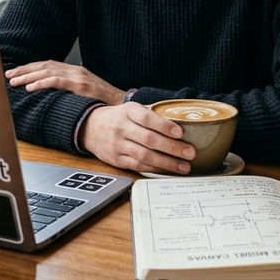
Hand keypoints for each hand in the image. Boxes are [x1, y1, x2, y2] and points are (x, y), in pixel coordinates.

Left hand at [5, 60, 125, 105]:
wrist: (123, 105)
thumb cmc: (104, 103)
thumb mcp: (85, 93)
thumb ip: (70, 91)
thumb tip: (52, 97)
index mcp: (75, 72)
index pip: (48, 65)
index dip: (30, 68)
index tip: (15, 72)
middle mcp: (75, 71)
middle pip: (44, 66)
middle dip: (24, 70)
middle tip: (9, 75)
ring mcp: (78, 77)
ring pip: (47, 72)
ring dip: (28, 76)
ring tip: (14, 81)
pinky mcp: (81, 85)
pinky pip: (57, 81)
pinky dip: (41, 83)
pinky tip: (30, 87)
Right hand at [80, 103, 195, 173]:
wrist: (90, 127)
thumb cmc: (118, 118)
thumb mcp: (131, 109)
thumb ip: (151, 115)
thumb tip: (182, 123)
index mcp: (128, 111)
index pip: (147, 118)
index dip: (164, 126)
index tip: (180, 132)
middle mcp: (121, 128)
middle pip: (148, 139)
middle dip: (172, 147)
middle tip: (190, 152)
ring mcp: (118, 145)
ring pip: (144, 155)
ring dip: (167, 162)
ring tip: (184, 166)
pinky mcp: (116, 160)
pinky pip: (138, 165)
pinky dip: (155, 169)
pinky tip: (168, 170)